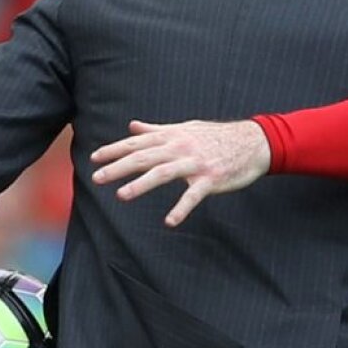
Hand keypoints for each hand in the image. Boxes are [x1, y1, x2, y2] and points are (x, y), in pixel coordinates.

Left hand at [91, 120, 271, 225]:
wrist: (253, 142)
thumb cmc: (216, 137)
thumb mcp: (185, 129)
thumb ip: (157, 130)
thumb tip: (132, 126)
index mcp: (173, 136)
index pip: (138, 142)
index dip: (115, 149)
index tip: (95, 158)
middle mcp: (181, 148)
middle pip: (145, 157)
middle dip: (119, 167)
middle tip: (97, 178)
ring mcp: (196, 164)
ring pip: (164, 173)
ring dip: (142, 185)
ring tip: (122, 195)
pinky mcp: (211, 179)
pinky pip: (194, 195)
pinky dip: (181, 209)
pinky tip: (169, 222)